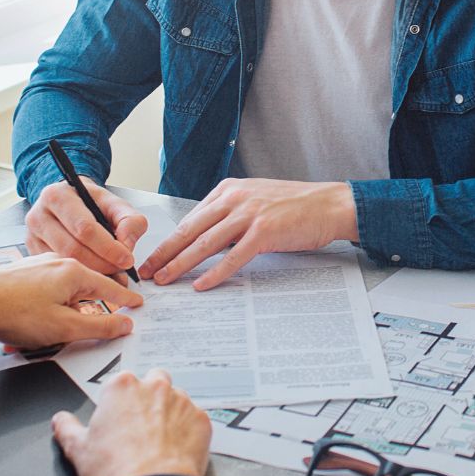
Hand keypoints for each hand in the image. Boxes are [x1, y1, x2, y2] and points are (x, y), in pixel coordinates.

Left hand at [0, 255, 142, 347]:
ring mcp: (40, 267)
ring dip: (71, 310)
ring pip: (67, 290)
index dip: (126, 299)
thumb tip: (124, 324)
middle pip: (89, 287)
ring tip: (64, 330)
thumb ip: (98, 327)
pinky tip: (41, 323)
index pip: (111, 287)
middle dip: (98, 306)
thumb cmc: (12, 312)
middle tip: (110, 319)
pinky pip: (50, 291)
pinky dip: (53, 307)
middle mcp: (60, 264)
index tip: (138, 304)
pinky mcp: (24, 275)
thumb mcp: (63, 327)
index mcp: (74, 273)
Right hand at [25, 178, 146, 277]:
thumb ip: (129, 220)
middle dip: (101, 264)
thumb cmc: (91, 203)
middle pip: (72, 249)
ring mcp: (32, 236)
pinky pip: (56, 270)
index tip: (126, 259)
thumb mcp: (115, 204)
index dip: (108, 247)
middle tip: (120, 271)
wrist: (71, 201)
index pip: (84, 228)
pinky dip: (78, 277)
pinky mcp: (32, 252)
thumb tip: (126, 245)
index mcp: (58, 196)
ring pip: (64, 263)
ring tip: (111, 274)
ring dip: (91, 273)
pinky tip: (94, 276)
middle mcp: (39, 215)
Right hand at [51, 368, 209, 475]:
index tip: (119, 418)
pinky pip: (196, 420)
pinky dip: (189, 431)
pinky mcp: (201, 420)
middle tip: (141, 425)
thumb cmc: (116, 469)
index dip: (120, 402)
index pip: (122, 382)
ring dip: (171, 413)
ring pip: (177, 398)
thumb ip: (67, 429)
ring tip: (160, 441)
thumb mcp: (78, 450)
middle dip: (149, 397)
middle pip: (154, 381)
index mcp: (122, 386)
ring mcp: (181, 401)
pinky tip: (177, 450)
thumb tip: (60, 420)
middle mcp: (154, 386)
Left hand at [139, 178, 358, 290]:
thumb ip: (229, 216)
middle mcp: (234, 198)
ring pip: (205, 244)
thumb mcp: (255, 201)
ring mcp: (249, 214)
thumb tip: (205, 241)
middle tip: (145, 272)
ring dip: (180, 264)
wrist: (329, 203)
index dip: (168, 241)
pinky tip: (201, 285)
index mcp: (228, 190)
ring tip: (164, 280)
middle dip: (164, 253)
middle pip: (190, 230)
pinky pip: (233, 257)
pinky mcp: (264, 232)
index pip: (189, 219)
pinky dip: (215, 273)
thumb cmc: (295, 206)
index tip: (152, 257)